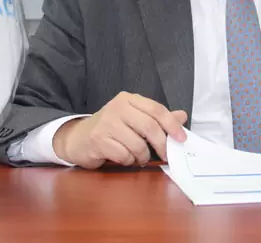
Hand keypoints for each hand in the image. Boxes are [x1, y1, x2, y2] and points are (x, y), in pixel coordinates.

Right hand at [53, 92, 187, 168]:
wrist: (78, 138)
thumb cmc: (110, 129)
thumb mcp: (134, 119)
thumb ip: (157, 118)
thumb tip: (182, 116)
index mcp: (128, 99)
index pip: (157, 109)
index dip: (172, 125)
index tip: (181, 138)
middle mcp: (117, 107)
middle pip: (149, 126)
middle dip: (161, 144)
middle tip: (166, 155)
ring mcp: (106, 123)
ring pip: (137, 144)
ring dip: (143, 156)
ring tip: (139, 157)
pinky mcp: (98, 139)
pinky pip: (124, 155)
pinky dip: (128, 161)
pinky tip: (124, 158)